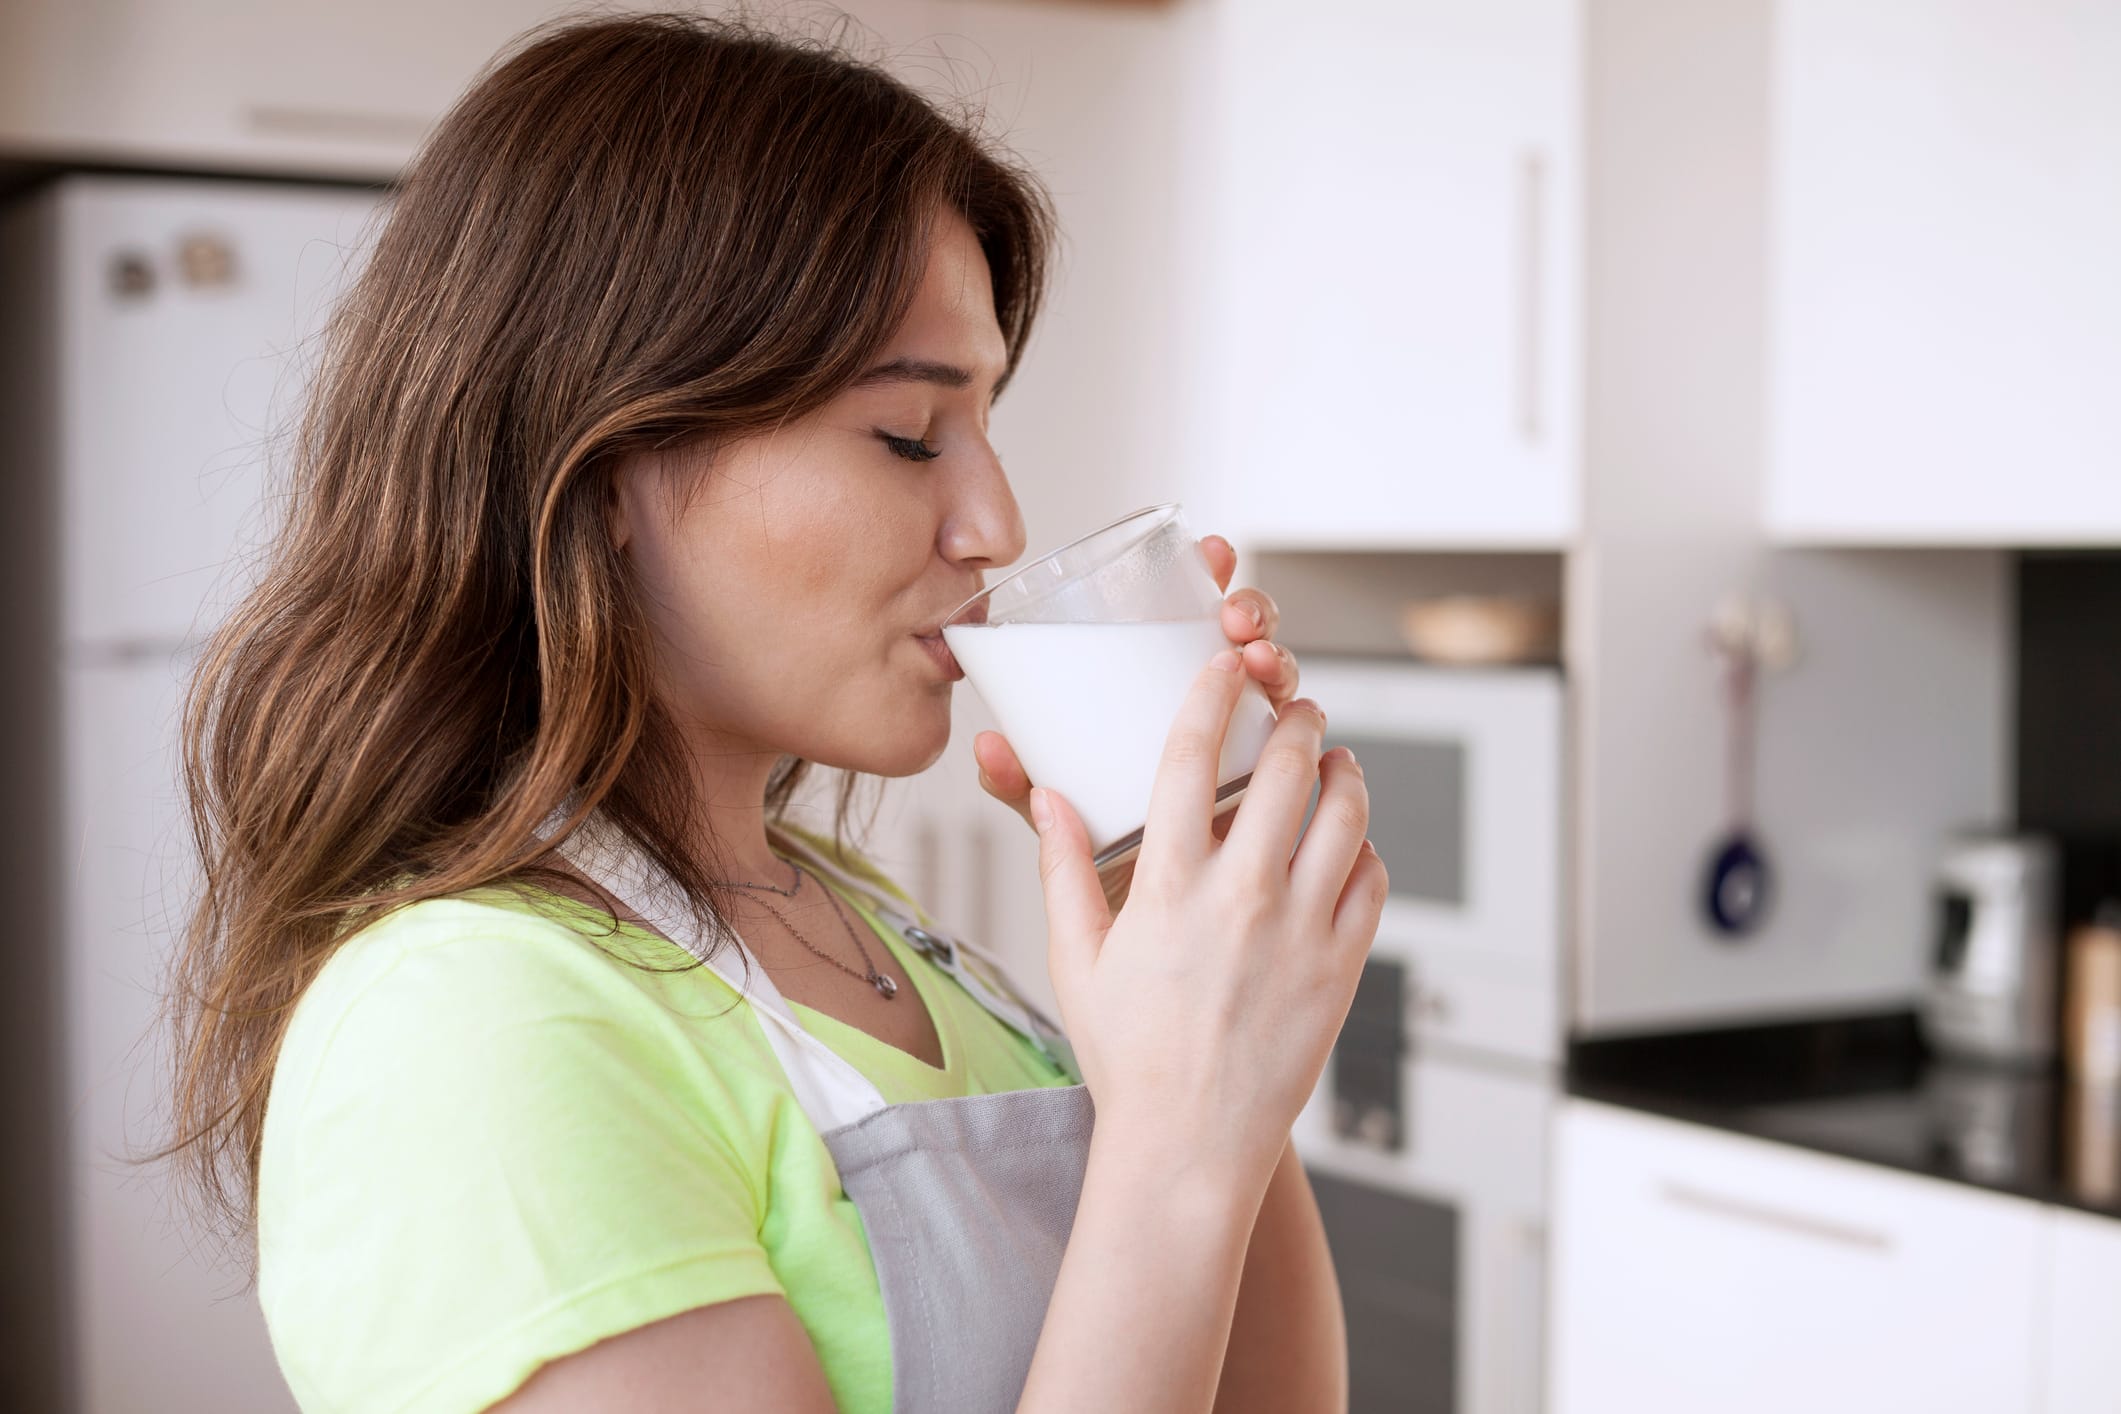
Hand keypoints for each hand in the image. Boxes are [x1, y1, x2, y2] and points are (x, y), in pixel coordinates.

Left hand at [972, 534, 1299, 885]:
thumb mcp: (1059, 826)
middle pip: (1249, 637)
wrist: (1152, 965)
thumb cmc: (1107, 881)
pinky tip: (1310, 730)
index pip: (1189, 616)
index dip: (1207, 574)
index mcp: (1159, 701)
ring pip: (1282, 685)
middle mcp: (1216, 715)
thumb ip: (1026, 793)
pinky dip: (1311, 736)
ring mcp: (1256, 751)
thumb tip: (987, 748)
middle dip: (1256, 611)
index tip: (1210, 557)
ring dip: (1280, 659)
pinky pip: (1310, 756)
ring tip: (1262, 665)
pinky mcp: (1285, 799)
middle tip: (1238, 621)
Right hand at [1029, 650, 1386, 1186]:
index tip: (1222, 667)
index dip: (1212, 696)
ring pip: (1345, 813)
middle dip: (1295, 718)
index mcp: (1167, 888)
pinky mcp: (1341, 967)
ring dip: (1343, 770)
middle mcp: (1241, 898)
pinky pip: (1371, 879)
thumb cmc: (1129, 1056)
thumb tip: (1047, 795)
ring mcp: (1301, 931)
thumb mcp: (1077, 958)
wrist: (1190, 1145)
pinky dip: (1364, 847)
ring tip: (1333, 760)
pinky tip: (1346, 843)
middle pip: (1286, 768)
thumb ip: (1064, 868)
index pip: (1192, 758)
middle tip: (1294, 707)